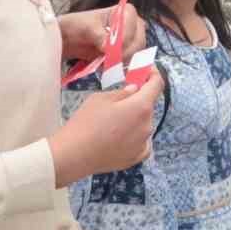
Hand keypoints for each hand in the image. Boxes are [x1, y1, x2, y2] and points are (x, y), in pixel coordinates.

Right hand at [49, 70, 162, 186]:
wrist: (73, 155)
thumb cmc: (85, 123)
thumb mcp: (100, 99)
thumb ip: (122, 92)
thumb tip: (134, 90)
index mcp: (141, 106)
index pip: (157, 84)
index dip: (153, 75)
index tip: (146, 71)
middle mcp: (148, 125)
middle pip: (147, 107)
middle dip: (137, 101)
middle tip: (119, 102)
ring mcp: (144, 143)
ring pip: (143, 125)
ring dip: (135, 120)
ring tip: (113, 124)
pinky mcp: (137, 157)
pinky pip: (142, 143)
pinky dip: (135, 138)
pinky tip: (121, 138)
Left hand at [59, 4, 146, 62]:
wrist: (70, 38)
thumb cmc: (78, 25)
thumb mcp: (87, 27)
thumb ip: (99, 36)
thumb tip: (107, 48)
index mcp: (126, 12)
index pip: (133, 26)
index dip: (124, 38)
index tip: (108, 48)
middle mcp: (133, 25)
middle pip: (138, 41)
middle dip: (124, 52)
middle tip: (107, 59)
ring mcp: (131, 40)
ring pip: (135, 53)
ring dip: (120, 60)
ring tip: (103, 61)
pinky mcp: (126, 53)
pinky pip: (129, 62)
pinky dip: (118, 66)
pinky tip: (105, 65)